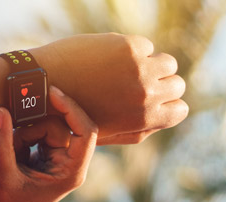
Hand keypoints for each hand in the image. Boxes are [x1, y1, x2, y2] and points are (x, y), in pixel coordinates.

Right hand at [0, 86, 96, 201]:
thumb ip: (0, 144)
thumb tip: (1, 111)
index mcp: (70, 173)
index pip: (85, 133)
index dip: (72, 109)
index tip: (52, 94)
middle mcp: (71, 163)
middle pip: (61, 126)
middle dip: (34, 129)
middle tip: (14, 139)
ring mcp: (61, 157)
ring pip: (47, 125)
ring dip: (24, 135)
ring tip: (12, 157)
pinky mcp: (49, 152)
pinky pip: (38, 131)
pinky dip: (21, 138)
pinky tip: (15, 156)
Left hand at [32, 33, 186, 142]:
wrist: (44, 88)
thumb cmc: (73, 115)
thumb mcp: (108, 133)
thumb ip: (139, 129)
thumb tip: (164, 116)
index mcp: (144, 120)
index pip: (181, 109)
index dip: (169, 104)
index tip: (155, 100)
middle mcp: (147, 95)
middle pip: (177, 84)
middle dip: (163, 83)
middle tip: (140, 82)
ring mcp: (140, 69)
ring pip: (167, 62)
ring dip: (152, 64)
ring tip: (129, 69)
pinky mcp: (129, 47)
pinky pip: (146, 45)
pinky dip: (132, 51)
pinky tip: (111, 58)